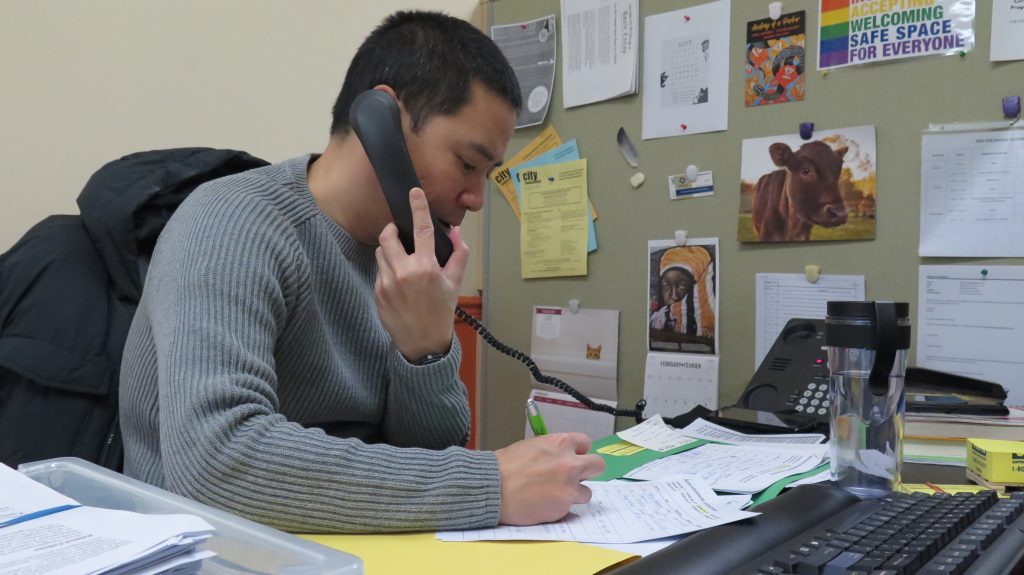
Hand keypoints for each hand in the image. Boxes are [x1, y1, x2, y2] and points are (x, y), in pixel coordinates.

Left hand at [375, 188, 469, 360]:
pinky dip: (388, 270)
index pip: (422, 230)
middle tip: (399, 233)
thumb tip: (456, 233)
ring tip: (401, 260)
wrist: (423, 343)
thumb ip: (458, 254)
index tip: (414, 193)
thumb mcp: (454, 283)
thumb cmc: (441, 312)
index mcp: (426, 268)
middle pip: (389, 237)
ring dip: (389, 250)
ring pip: (381, 253)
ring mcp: (387, 283)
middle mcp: (404, 273)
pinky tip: (399, 282)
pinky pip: (379, 271)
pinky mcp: (378, 292)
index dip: (418, 208)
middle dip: (393, 230)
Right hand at [495, 433, 605, 524]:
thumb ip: (553, 451)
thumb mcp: (532, 446)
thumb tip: (562, 457)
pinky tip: (542, 504)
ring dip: (574, 493)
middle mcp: (570, 464)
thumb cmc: (505, 465)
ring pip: (586, 492)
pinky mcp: (563, 508)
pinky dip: (559, 507)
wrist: (492, 488)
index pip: (586, 444)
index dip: (579, 452)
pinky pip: (569, 508)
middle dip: (588, 471)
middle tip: (575, 477)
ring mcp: (569, 488)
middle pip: (598, 466)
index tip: (573, 458)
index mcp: (561, 443)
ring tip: (553, 494)